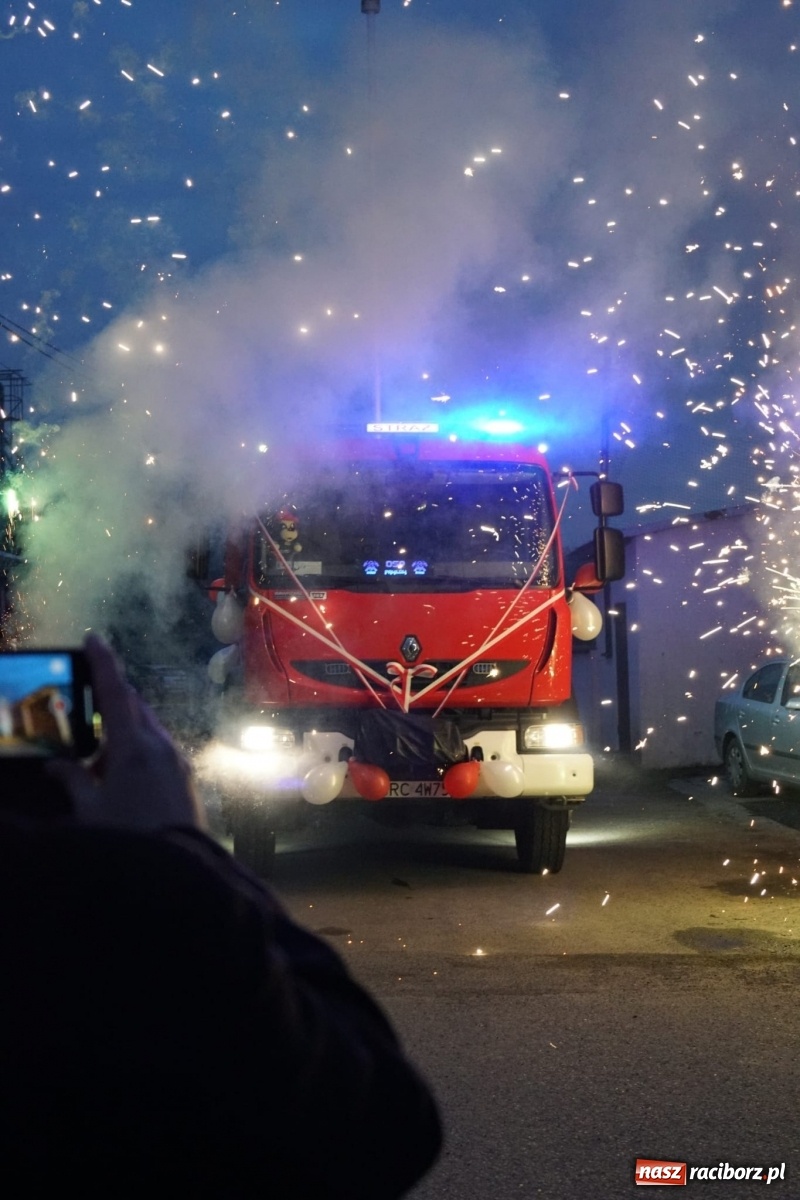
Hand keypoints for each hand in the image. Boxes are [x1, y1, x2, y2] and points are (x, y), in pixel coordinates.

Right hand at [50, 634, 206, 831]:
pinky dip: (139, 750)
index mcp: (134, 746)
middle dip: (111, 702)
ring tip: (99, 762)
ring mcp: (178, 761)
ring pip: (148, 729)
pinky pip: (160, 750)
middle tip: (87, 709)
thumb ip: (73, 781)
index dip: (104, 663)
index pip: (115, 692)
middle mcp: (161, 746)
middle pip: (134, 708)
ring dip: (124, 732)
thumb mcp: (90, 812)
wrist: (178, 873)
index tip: (94, 638)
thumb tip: (56, 765)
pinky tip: (123, 777)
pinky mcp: (187, 778)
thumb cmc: (129, 840)